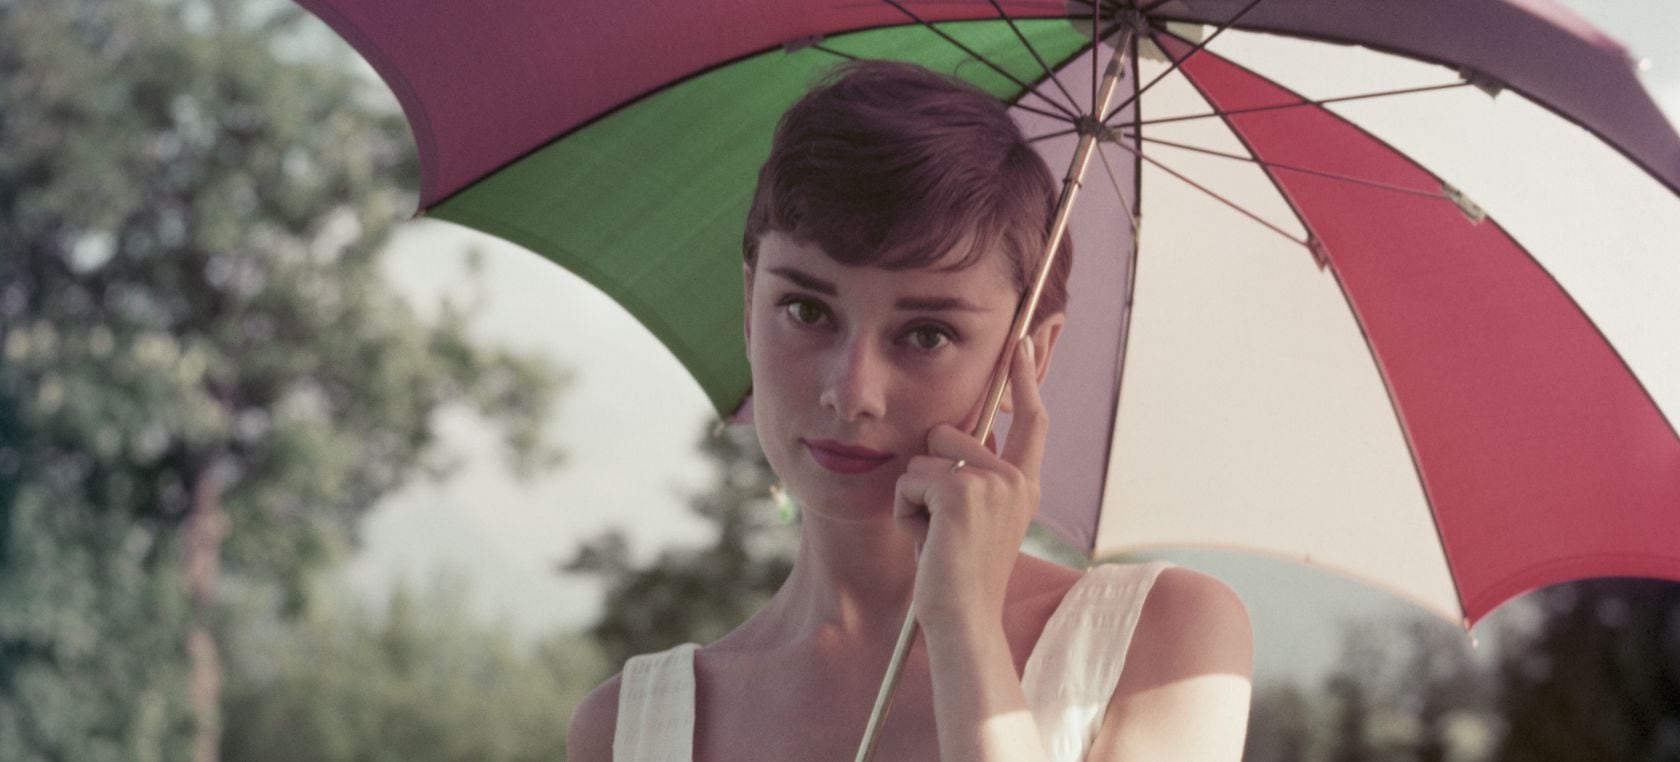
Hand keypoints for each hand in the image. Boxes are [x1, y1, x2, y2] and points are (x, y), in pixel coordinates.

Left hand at [894, 335, 1046, 634]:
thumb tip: (947, 433)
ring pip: (924, 458)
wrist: (962, 619)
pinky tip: (926, 543)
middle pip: (949, 434)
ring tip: (934, 537)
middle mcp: (1016, 479)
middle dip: (928, 475)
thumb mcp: (968, 518)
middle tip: (942, 529)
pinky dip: (906, 513)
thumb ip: (967, 476)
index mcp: (1024, 484)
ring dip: (915, 497)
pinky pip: (909, 481)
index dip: (1026, 377)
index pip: (1031, 419)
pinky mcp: (961, 491)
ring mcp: (992, 483)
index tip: (1022, 341)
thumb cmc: (954, 575)